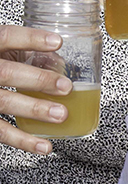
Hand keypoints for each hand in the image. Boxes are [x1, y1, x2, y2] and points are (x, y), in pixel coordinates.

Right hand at [0, 24, 71, 154]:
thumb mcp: (4, 52)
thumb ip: (28, 53)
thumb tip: (62, 64)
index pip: (5, 37)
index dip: (30, 38)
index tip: (57, 42)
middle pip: (7, 72)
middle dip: (38, 80)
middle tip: (65, 87)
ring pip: (3, 102)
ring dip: (34, 109)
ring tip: (60, 114)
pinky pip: (1, 132)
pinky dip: (24, 141)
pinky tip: (44, 145)